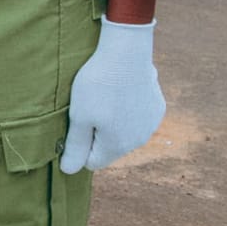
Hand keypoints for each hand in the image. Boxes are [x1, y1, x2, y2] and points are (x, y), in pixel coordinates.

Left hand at [60, 19, 165, 172]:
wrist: (127, 53)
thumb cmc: (97, 85)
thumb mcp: (79, 117)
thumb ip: (75, 146)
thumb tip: (69, 171)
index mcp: (116, 146)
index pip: (92, 162)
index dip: (79, 146)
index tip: (73, 124)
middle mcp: (138, 141)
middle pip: (109, 147)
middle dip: (96, 133)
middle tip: (88, 106)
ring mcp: (151, 124)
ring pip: (124, 131)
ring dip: (113, 120)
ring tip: (105, 95)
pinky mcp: (158, 107)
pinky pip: (137, 115)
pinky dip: (127, 107)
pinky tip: (121, 89)